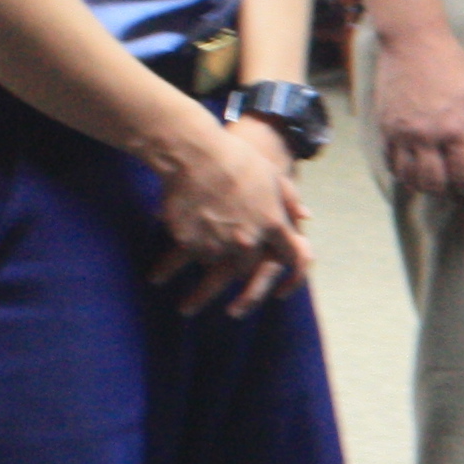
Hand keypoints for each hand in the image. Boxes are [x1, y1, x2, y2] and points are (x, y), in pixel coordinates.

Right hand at [150, 115, 311, 315]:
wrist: (195, 152)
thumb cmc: (236, 157)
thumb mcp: (272, 175)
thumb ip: (290, 199)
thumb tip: (306, 216)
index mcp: (273, 223)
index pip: (291, 257)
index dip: (292, 275)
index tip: (283, 290)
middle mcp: (248, 240)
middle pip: (248, 272)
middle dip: (243, 294)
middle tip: (235, 311)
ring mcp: (219, 243)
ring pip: (213, 272)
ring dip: (200, 293)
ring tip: (186, 309)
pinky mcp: (190, 240)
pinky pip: (183, 260)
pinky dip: (170, 268)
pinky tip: (158, 277)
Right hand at [372, 24, 463, 198]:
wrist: (412, 42)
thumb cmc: (450, 63)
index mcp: (455, 128)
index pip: (462, 173)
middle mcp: (427, 135)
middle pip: (433, 182)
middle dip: (444, 190)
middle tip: (449, 187)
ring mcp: (402, 132)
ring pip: (408, 176)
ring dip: (420, 185)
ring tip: (429, 182)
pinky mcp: (385, 126)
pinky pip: (389, 160)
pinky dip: (400, 171)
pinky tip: (409, 169)